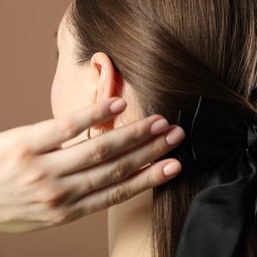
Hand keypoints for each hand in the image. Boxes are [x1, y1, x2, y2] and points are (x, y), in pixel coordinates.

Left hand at [0, 98, 183, 232]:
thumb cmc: (4, 206)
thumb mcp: (43, 213)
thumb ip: (76, 196)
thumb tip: (107, 176)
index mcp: (67, 211)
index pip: (118, 192)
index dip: (149, 177)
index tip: (173, 166)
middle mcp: (60, 192)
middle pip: (116, 168)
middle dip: (151, 151)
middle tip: (175, 136)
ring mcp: (44, 168)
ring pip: (98, 148)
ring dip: (133, 134)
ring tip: (158, 122)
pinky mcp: (26, 143)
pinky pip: (67, 128)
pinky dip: (95, 115)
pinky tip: (117, 105)